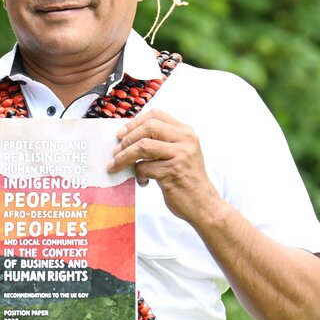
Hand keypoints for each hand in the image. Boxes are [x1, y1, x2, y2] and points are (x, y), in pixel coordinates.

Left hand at [110, 110, 223, 225]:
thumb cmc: (185, 179)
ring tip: (116, 166)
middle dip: (126, 140)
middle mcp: (186, 140)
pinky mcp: (174, 172)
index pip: (156, 115)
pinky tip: (143, 182)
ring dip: (124, 157)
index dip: (134, 122)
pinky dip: (138, 175)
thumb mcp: (179, 154)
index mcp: (186, 132)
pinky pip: (144, 168)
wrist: (204, 204)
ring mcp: (181, 155)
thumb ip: (161, 142)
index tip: (121, 134)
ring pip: (143, 146)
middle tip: (115, 152)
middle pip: (148, 127)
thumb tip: (125, 137)